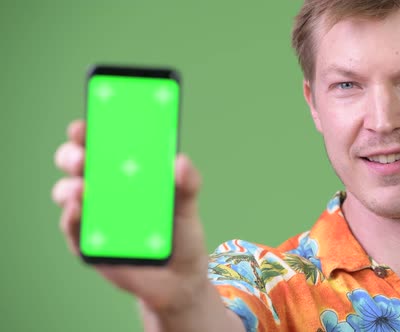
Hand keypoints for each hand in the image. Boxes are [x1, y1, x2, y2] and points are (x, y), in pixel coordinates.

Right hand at [52, 119, 209, 313]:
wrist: (179, 277)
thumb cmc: (180, 232)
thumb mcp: (188, 204)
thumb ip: (188, 182)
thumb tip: (180, 160)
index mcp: (124, 171)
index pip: (100, 143)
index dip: (88, 130)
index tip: (85, 123)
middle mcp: (103, 188)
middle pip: (76, 163)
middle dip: (73, 155)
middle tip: (83, 155)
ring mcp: (92, 215)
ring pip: (67, 193)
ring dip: (69, 187)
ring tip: (83, 188)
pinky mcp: (87, 243)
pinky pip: (72, 228)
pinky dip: (72, 218)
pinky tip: (79, 210)